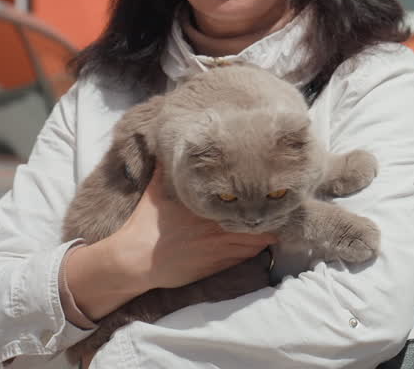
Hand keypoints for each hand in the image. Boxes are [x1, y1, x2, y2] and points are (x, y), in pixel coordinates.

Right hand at [111, 162, 276, 291]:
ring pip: (259, 240)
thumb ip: (166, 170)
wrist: (136, 260)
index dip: (262, 192)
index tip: (268, 187)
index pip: (247, 197)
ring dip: (265, 232)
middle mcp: (219, 225)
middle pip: (260, 219)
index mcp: (208, 204)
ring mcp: (222, 247)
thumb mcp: (155, 190)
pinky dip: (256, 248)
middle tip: (276, 206)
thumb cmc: (146, 224)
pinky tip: (258, 242)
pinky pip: (249, 256)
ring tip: (270, 223)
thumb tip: (169, 148)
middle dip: (271, 213)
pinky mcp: (220, 265)